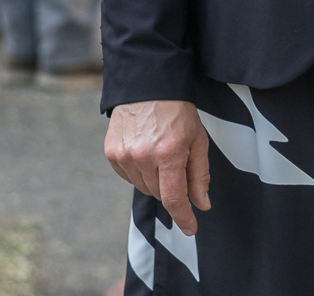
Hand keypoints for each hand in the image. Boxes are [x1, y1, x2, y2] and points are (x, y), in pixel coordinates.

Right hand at [105, 100, 211, 235]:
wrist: (148, 86)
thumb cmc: (179, 113)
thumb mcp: (198, 140)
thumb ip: (199, 174)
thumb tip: (202, 204)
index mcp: (168, 153)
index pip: (174, 198)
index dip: (183, 217)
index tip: (191, 229)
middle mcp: (142, 156)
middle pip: (159, 193)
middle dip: (172, 187)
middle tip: (178, 165)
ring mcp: (124, 155)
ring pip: (143, 187)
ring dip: (155, 180)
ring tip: (162, 154)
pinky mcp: (111, 153)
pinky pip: (128, 176)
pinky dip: (139, 172)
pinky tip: (146, 153)